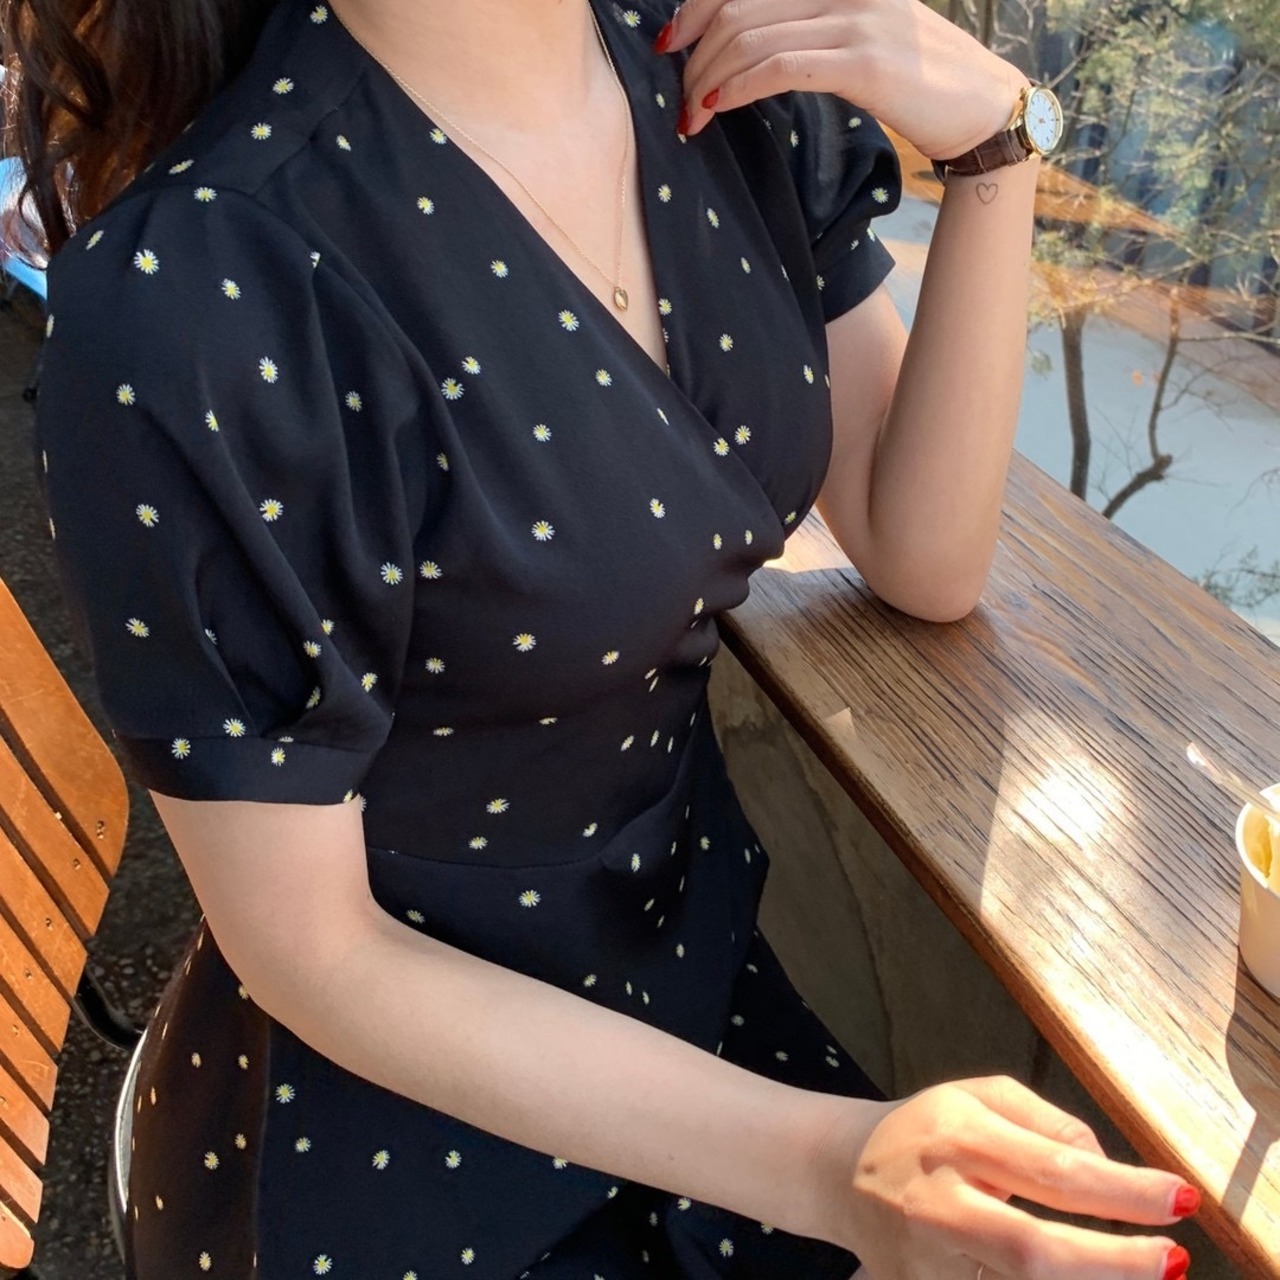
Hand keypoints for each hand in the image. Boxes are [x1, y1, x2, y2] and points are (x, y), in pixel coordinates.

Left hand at [657, 0, 1028, 160]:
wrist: (983, 108)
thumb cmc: (919, 83)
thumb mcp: (860, 40)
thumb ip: (809, 33)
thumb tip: (747, 50)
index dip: (696, 9)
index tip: (671, 46)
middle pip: (738, 8)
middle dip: (694, 56)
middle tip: (678, 98)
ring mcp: (856, 19)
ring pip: (751, 38)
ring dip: (707, 81)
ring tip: (690, 116)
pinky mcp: (865, 61)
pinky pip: (780, 67)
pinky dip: (738, 88)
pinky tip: (716, 109)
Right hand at [808, 1075, 1196, 1279]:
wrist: (838, 1171)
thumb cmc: (926, 1128)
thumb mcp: (978, 1095)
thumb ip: (1046, 1120)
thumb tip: (1106, 1168)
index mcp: (957, 1135)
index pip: (1052, 1168)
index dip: (1122, 1189)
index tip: (1181, 1198)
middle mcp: (939, 1201)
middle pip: (1033, 1250)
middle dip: (1113, 1264)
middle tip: (1174, 1262)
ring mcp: (926, 1261)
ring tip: (1145, 1275)